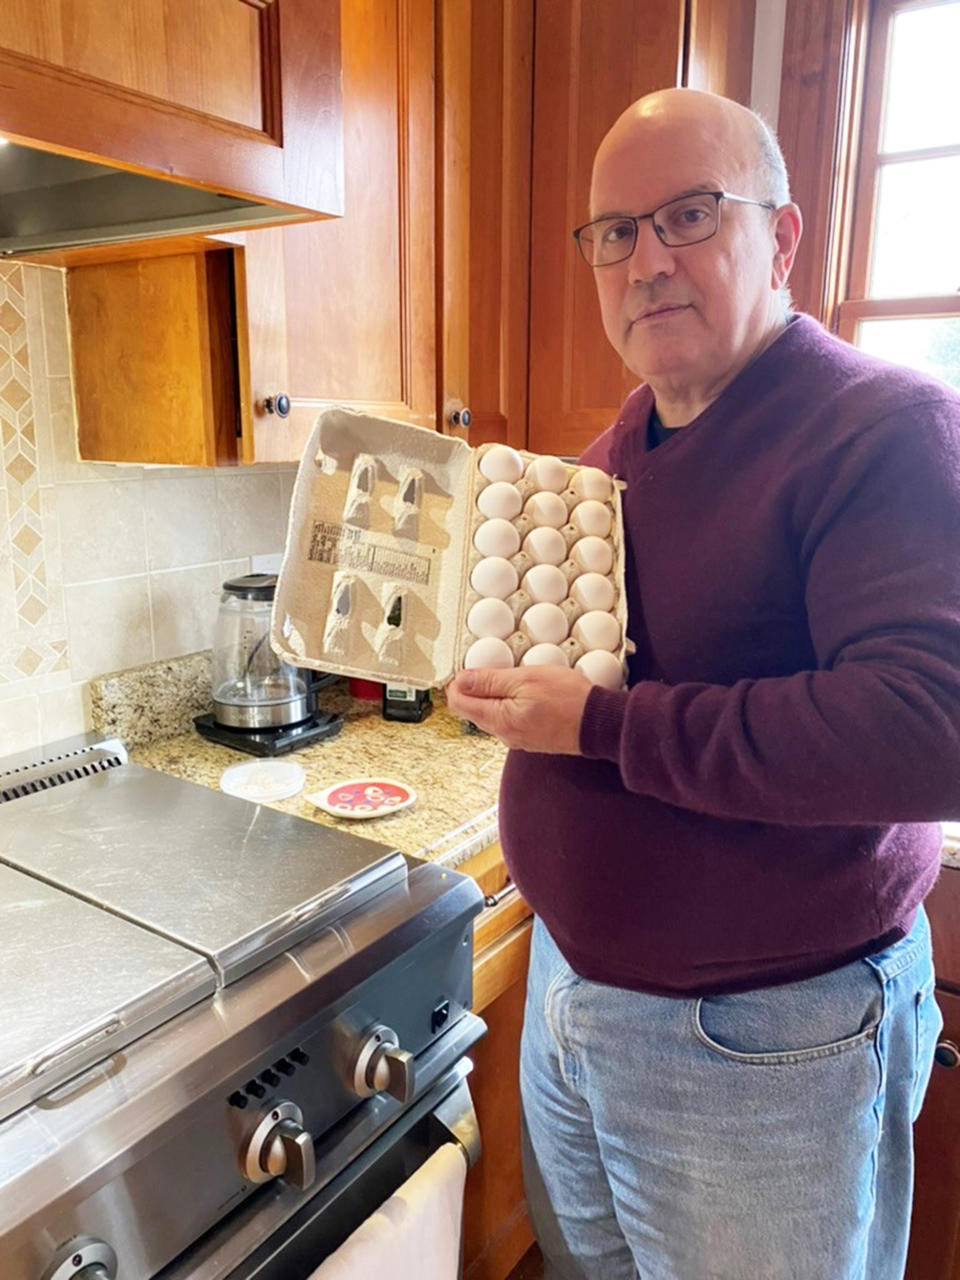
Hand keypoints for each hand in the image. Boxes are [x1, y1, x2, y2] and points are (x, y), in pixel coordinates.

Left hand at [445, 664, 591, 753]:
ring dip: (497, 693)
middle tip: (498, 666)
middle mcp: (504, 734)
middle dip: (478, 686)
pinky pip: (510, 718)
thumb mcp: (526, 679)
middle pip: (473, 708)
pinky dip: (512, 702)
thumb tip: (461, 680)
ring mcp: (517, 737)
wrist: (599, 723)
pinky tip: (529, 691)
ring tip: (518, 676)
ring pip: (492, 712)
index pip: (458, 702)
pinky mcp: (530, 737)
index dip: (459, 680)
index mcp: (498, 719)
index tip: (470, 665)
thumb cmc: (569, 700)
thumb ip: (489, 681)